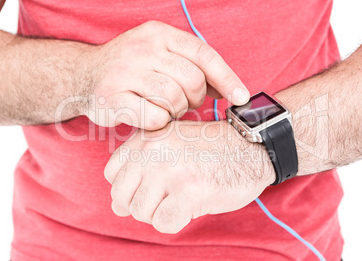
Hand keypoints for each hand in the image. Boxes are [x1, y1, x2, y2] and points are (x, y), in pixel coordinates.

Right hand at [85, 21, 249, 129]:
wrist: (83, 76)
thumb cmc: (131, 69)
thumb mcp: (160, 55)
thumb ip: (192, 67)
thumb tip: (229, 89)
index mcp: (158, 34)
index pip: (204, 55)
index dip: (227, 78)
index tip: (241, 97)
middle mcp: (142, 48)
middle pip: (193, 81)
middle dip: (195, 98)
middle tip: (183, 102)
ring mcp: (125, 72)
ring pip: (175, 100)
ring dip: (176, 110)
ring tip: (164, 107)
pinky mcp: (113, 98)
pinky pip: (156, 117)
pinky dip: (159, 121)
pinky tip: (149, 115)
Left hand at [104, 120, 274, 232]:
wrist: (249, 146)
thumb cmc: (208, 150)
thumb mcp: (169, 149)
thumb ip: (139, 173)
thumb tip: (115, 208)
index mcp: (145, 139)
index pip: (112, 175)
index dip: (130, 187)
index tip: (152, 186)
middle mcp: (151, 152)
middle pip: (122, 197)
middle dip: (141, 204)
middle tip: (166, 198)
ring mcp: (169, 171)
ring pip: (140, 212)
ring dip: (160, 213)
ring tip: (181, 199)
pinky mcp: (188, 191)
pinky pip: (162, 222)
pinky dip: (175, 221)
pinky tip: (190, 206)